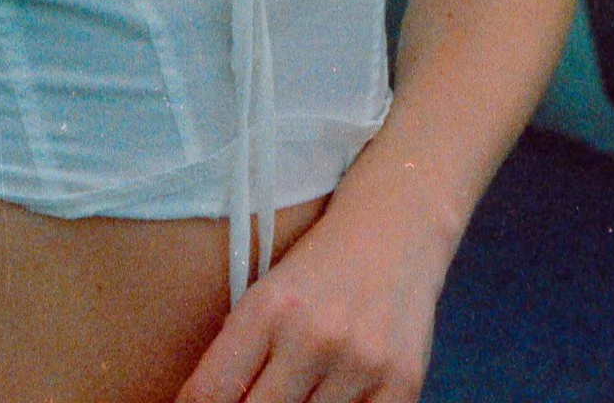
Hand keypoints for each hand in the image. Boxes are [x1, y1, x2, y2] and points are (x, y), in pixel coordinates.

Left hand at [172, 192, 450, 402]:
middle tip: (259, 392)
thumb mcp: (267, 294)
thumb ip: (237, 355)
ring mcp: (360, 363)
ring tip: (299, 389)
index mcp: (269, 307)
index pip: (212, 392)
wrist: (395, 227)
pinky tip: (335, 397)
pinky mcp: (402, 383)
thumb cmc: (319, 268)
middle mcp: (313, 335)